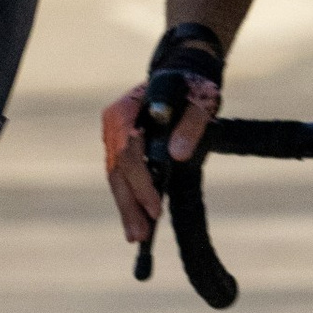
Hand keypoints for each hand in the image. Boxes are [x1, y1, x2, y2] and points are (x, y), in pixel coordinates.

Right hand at [101, 68, 220, 245]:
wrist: (183, 75)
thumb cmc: (192, 88)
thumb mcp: (199, 103)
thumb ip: (190, 126)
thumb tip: (176, 155)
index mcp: (125, 111)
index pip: (128, 153)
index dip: (141, 183)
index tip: (156, 208)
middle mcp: (114, 125)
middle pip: (116, 171)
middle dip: (129, 205)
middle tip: (140, 236)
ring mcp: (113, 137)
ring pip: (116, 178)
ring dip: (127, 208)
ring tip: (137, 237)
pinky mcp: (120, 147)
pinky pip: (121, 176)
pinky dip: (129, 198)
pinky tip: (136, 221)